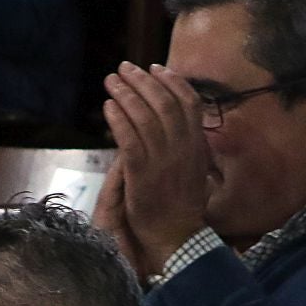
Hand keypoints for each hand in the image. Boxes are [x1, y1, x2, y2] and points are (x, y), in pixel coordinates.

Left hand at [101, 62, 210, 272]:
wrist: (177, 237)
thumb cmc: (182, 206)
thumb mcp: (194, 170)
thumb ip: (188, 145)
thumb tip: (176, 124)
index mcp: (197, 144)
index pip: (188, 102)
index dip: (171, 81)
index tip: (155, 67)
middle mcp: (182, 148)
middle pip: (163, 102)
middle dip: (142, 80)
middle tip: (124, 68)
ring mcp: (163, 160)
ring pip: (144, 116)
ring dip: (125, 94)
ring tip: (111, 81)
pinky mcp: (142, 174)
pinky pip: (129, 139)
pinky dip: (118, 119)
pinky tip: (108, 107)